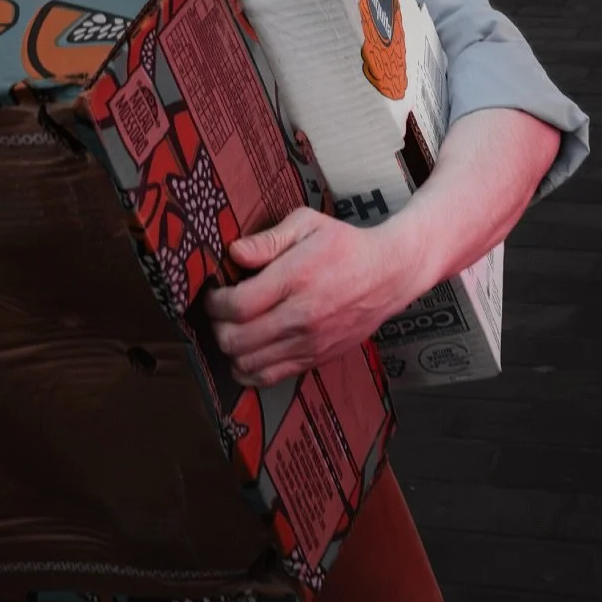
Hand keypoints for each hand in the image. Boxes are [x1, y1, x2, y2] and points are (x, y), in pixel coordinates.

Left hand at [203, 208, 414, 387]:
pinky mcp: (317, 359)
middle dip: (216, 325)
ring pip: (248, 364)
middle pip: (237, 339)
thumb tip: (234, 253)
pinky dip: (248, 370)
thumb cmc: (343, 244)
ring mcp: (310, 343)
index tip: (214, 293)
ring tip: (232, 329)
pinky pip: (270, 378)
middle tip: (219, 311)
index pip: (238, 305)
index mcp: (296, 279)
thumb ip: (268, 239)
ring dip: (230, 349)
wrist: (388, 274)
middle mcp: (302, 316)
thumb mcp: (306, 224)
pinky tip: (247, 351)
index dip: (215, 302)